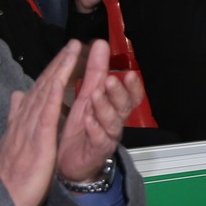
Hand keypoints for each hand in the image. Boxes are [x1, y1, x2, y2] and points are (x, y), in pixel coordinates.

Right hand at [0, 42, 79, 205]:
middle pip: (43, 86)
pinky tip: (63, 77)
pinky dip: (55, 92)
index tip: (64, 57)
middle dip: (58, 64)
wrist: (1, 198)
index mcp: (22, 123)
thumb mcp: (13, 144)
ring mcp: (29, 127)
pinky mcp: (37, 138)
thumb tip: (16, 96)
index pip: (39, 93)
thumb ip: (16, 119)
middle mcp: (24, 120)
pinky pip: (47, 110)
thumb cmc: (9, 177)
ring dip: (60, 69)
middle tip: (73, 44)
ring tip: (74, 50)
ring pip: (46, 92)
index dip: (52, 73)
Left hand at [57, 41, 141, 183]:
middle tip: (110, 80)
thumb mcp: (88, 95)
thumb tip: (100, 43)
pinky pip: (99, 141)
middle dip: (118, 93)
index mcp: (113, 108)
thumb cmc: (82, 127)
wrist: (72, 162)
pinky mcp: (96, 152)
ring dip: (105, 108)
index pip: (130, 96)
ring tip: (95, 95)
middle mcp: (114, 122)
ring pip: (112, 123)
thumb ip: (95, 71)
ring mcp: (107, 138)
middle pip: (123, 107)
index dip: (133, 87)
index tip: (130, 73)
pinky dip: (94, 130)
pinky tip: (88, 120)